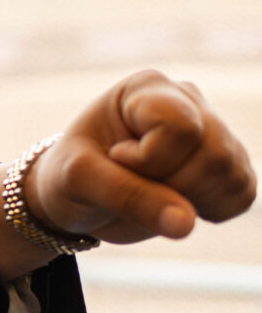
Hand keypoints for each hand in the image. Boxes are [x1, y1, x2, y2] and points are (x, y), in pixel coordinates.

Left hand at [27, 70, 255, 244]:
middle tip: (132, 180)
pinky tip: (174, 201)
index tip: (116, 158)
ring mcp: (215, 131)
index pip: (180, 126)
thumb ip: (128, 196)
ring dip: (190, 200)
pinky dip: (209, 210)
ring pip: (232, 175)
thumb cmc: (71, 176)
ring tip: (150, 189)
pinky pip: (242, 194)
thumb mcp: (80, 181)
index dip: (151, 159)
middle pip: (213, 154)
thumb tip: (186, 224)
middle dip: (170, 185)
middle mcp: (189, 101)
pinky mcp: (230, 164)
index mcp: (147, 88)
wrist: (82, 196)